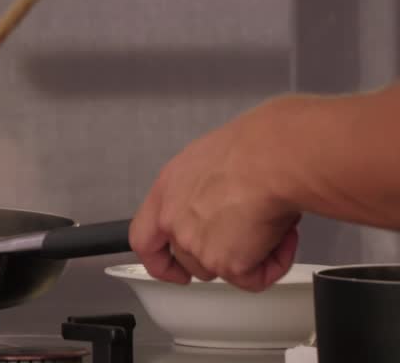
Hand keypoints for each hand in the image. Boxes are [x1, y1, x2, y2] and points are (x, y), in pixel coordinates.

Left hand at [129, 95, 302, 291]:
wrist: (269, 161)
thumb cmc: (249, 149)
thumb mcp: (208, 162)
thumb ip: (201, 191)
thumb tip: (219, 201)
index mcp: (165, 194)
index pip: (144, 240)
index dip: (158, 261)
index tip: (173, 270)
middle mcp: (174, 223)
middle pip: (189, 260)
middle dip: (221, 254)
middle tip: (249, 237)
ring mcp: (196, 247)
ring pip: (222, 270)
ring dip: (249, 255)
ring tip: (272, 223)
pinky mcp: (226, 264)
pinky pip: (253, 279)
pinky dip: (273, 263)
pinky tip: (283, 237)